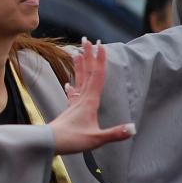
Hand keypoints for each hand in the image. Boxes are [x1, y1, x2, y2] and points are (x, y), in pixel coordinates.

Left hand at [50, 38, 134, 153]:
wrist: (48, 143)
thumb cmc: (71, 140)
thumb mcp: (96, 139)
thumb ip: (115, 133)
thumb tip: (134, 128)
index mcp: (90, 102)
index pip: (97, 77)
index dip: (100, 61)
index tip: (102, 45)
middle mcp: (82, 99)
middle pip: (87, 73)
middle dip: (88, 56)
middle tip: (88, 40)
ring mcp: (74, 104)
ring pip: (79, 80)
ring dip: (79, 66)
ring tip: (76, 52)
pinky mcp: (70, 111)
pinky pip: (72, 95)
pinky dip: (72, 87)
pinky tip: (68, 84)